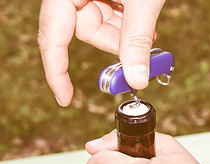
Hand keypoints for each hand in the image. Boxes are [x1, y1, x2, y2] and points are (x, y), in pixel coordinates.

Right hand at [38, 0, 164, 106]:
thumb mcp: (142, 0)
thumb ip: (136, 40)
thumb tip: (137, 80)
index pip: (52, 36)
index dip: (56, 71)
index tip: (66, 98)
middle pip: (82, 30)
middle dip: (114, 43)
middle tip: (140, 52)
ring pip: (97, 22)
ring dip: (123, 31)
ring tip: (148, 29)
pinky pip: (106, 10)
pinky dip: (124, 20)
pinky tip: (141, 17)